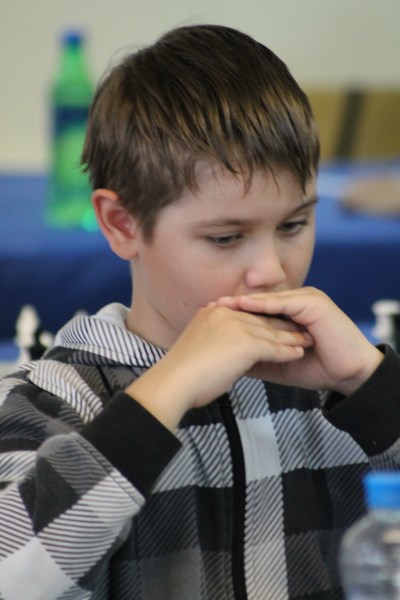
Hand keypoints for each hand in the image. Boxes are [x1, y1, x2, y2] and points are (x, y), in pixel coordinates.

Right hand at [125, 304, 310, 429]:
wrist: (174, 383)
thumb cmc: (182, 374)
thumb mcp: (199, 346)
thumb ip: (215, 342)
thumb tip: (228, 351)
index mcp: (213, 312)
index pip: (247, 314)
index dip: (265, 321)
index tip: (280, 326)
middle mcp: (225, 313)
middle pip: (261, 320)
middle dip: (282, 326)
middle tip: (301, 331)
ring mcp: (236, 326)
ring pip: (270, 332)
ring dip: (291, 338)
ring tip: (307, 342)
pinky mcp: (245, 343)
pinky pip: (272, 348)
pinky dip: (287, 352)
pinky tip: (298, 355)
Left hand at [214, 287, 383, 395]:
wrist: (346, 375)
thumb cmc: (315, 369)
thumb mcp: (277, 363)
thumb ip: (256, 357)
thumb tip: (227, 359)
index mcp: (288, 315)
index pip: (256, 312)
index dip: (233, 315)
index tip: (208, 318)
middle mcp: (295, 303)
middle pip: (260, 303)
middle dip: (234, 306)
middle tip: (209, 307)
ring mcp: (305, 300)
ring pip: (269, 301)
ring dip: (245, 302)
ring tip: (223, 304)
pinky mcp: (313, 303)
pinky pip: (285, 303)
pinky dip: (265, 304)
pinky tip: (245, 305)